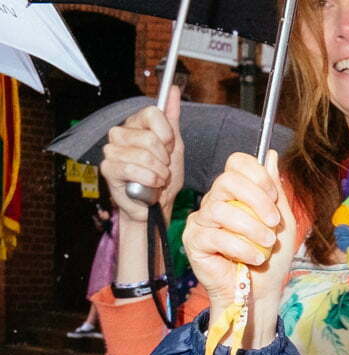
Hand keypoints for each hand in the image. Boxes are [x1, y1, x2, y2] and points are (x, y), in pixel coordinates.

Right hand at [102, 86, 184, 223]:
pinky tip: (149, 185)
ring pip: (143, 154)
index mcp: (136, 125)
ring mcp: (112, 150)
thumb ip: (172, 117)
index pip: (153, 113)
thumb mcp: (175, 146)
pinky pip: (132, 169)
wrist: (157, 206)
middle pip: (150, 137)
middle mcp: (120, 133)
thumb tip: (172, 88)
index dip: (167, 135)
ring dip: (158, 172)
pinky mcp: (107, 168)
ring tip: (157, 178)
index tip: (169, 148)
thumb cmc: (164, 177)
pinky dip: (149, 180)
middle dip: (164, 158)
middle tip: (162, 168)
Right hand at [183, 150, 296, 342]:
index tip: (273, 197)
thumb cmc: (271, 258)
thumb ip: (275, 190)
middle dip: (257, 201)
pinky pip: (215, 235)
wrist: (262, 292)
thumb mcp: (282, 222)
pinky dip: (241, 248)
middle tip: (274, 224)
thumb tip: (270, 154)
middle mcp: (215, 202)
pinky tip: (253, 258)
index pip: (236, 163)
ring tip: (266, 246)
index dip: (256, 175)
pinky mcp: (194, 241)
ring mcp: (202, 220)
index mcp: (236, 194)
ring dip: (252, 229)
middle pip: (227, 180)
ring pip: (222, 210)